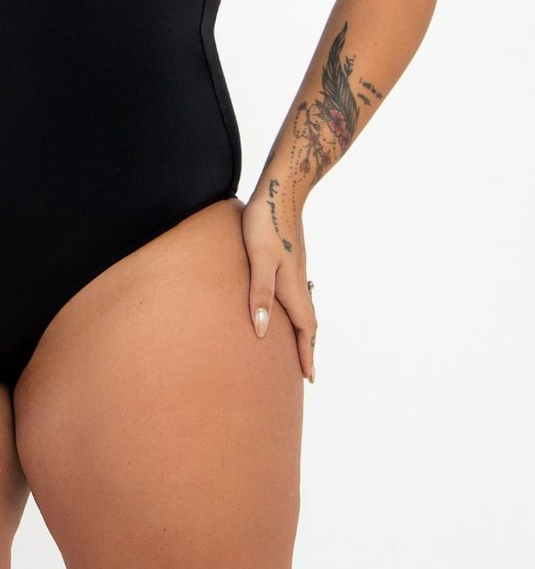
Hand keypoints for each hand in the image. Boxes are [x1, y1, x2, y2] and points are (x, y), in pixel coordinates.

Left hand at [240, 187, 316, 382]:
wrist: (280, 190)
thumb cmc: (263, 223)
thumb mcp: (258, 260)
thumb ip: (259, 293)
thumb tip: (262, 332)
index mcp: (291, 286)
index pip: (303, 329)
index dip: (305, 353)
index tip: (309, 378)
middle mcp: (297, 280)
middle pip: (306, 322)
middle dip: (306, 347)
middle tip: (306, 370)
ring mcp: (295, 268)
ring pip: (302, 307)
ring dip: (303, 329)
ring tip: (299, 344)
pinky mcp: (289, 257)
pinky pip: (296, 293)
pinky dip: (296, 309)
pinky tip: (285, 305)